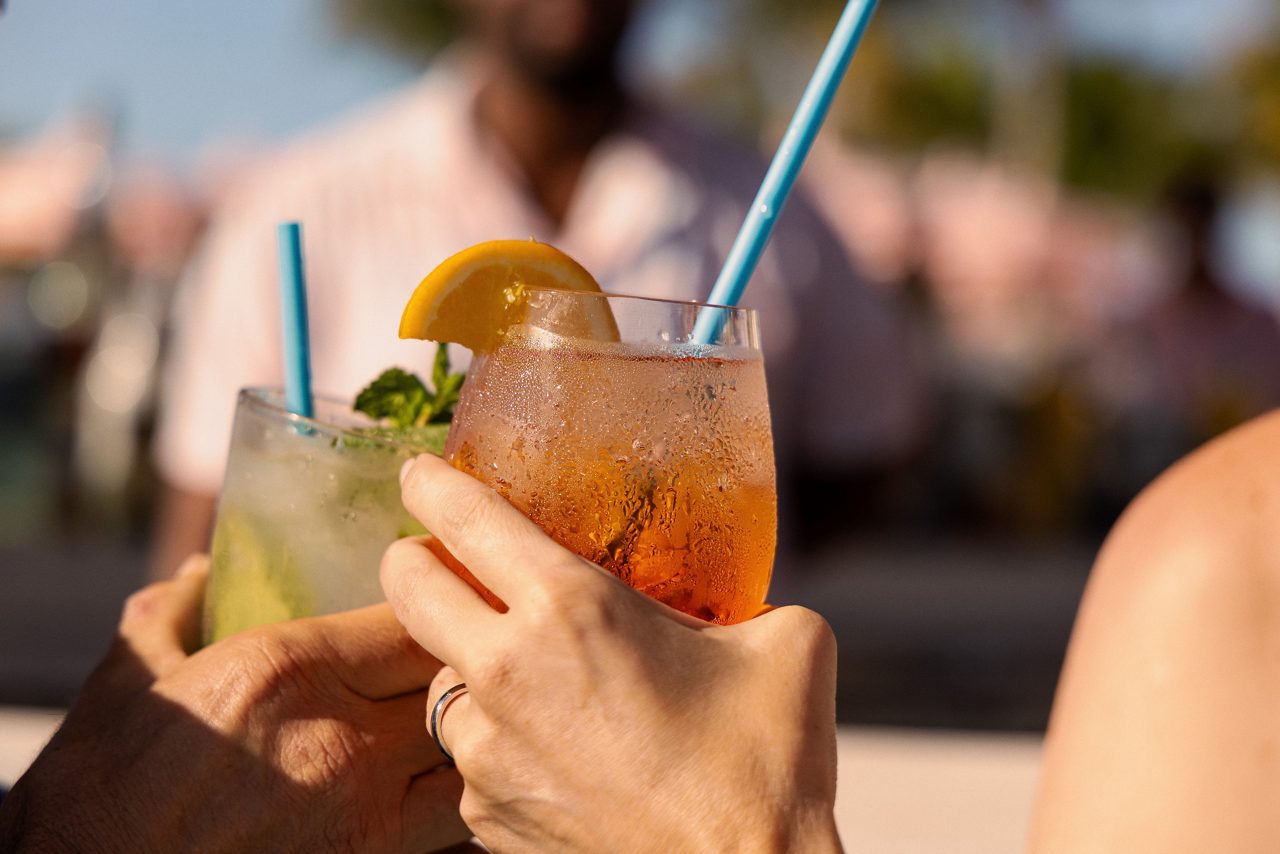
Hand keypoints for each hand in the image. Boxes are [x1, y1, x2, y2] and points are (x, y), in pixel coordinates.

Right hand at [0, 556, 471, 852]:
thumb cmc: (100, 792)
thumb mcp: (130, 681)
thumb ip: (173, 614)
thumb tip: (199, 573)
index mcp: (290, 668)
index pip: (414, 615)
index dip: (440, 604)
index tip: (442, 599)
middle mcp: (342, 734)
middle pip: (458, 675)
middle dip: (469, 660)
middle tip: (469, 653)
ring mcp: (367, 811)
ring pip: (473, 751)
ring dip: (473, 732)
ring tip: (464, 722)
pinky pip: (455, 824)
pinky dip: (460, 800)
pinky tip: (441, 785)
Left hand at [382, 454, 841, 852]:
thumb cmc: (766, 767)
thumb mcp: (784, 642)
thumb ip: (736, 602)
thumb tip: (728, 606)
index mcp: (573, 608)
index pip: (466, 517)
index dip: (431, 483)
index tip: (420, 472)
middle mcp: (509, 672)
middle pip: (405, 586)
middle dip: (412, 560)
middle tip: (441, 561)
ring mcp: (487, 752)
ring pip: (434, 682)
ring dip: (465, 667)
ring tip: (529, 682)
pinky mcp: (485, 814)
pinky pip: (469, 758)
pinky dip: (498, 744)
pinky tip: (557, 754)